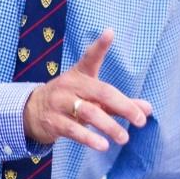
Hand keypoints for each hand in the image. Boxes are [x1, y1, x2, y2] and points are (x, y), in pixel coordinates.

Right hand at [22, 28, 151, 150]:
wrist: (31, 112)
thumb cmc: (70, 101)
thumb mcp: (92, 98)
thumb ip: (119, 103)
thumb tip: (148, 109)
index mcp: (80, 75)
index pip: (90, 57)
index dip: (100, 45)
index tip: (109, 33)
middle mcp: (70, 86)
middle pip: (101, 92)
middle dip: (123, 106)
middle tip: (140, 120)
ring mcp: (60, 103)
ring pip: (88, 112)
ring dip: (109, 126)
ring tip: (124, 138)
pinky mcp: (54, 121)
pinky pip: (73, 130)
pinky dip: (89, 139)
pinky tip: (103, 145)